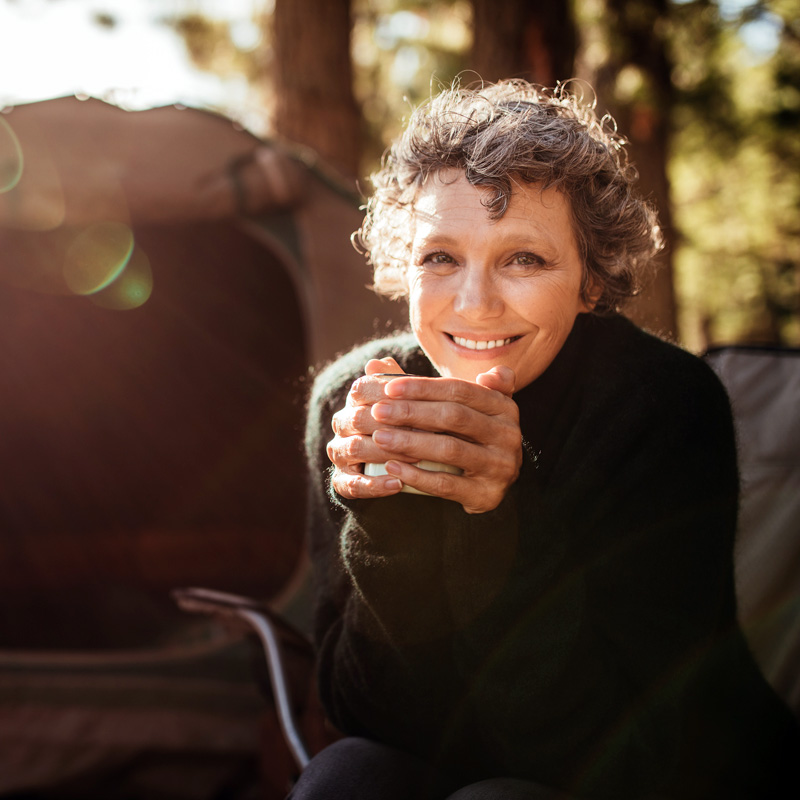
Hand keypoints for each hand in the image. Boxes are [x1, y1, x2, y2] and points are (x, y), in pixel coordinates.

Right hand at [327, 357, 409, 499]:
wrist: (402, 465)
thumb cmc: (410, 426)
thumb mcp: (410, 404)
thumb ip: (401, 384)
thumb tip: (383, 361)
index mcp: (355, 401)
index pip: (362, 389)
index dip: (387, 393)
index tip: (417, 399)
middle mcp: (342, 424)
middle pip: (358, 418)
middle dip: (391, 424)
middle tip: (425, 431)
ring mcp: (340, 453)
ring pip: (354, 448)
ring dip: (386, 452)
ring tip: (417, 458)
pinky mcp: (342, 481)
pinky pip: (352, 484)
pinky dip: (375, 484)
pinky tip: (397, 484)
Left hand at [371, 366, 521, 513]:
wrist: (492, 484)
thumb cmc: (468, 436)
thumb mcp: (463, 407)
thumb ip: (424, 386)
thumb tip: (377, 364)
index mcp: (503, 406)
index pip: (459, 389)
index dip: (423, 387)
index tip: (389, 388)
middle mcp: (508, 434)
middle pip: (454, 417)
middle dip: (412, 412)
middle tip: (378, 411)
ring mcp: (500, 466)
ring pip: (449, 449)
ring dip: (410, 442)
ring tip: (379, 438)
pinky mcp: (488, 494)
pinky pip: (447, 484)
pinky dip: (417, 476)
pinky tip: (392, 468)